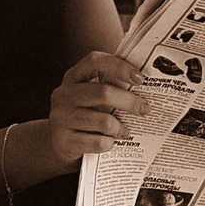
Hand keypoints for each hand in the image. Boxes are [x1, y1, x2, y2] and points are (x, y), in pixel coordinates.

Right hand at [45, 51, 149, 166]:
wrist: (60, 144)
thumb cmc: (84, 116)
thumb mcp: (91, 98)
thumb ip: (110, 88)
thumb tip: (143, 89)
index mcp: (73, 77)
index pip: (95, 61)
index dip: (119, 66)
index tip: (140, 78)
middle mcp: (64, 94)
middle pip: (103, 92)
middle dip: (130, 101)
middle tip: (144, 109)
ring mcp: (61, 118)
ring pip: (104, 121)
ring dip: (120, 128)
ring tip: (125, 131)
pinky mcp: (64, 141)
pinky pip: (98, 142)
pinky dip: (109, 143)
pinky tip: (109, 142)